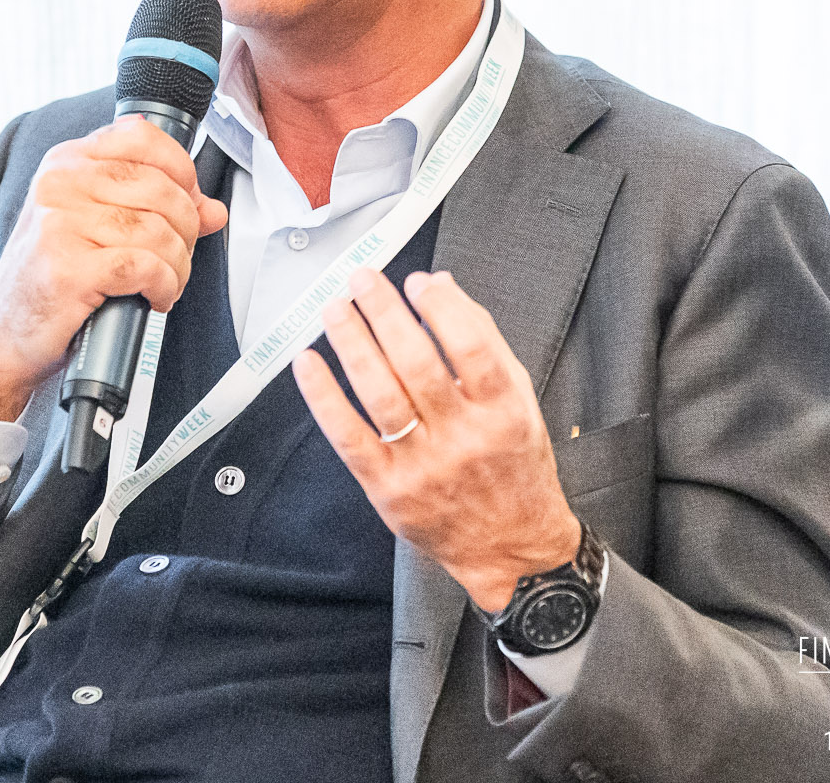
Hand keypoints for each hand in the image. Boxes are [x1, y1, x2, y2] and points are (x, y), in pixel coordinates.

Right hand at [0, 115, 228, 419]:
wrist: (2, 335)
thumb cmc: (49, 280)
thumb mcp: (96, 228)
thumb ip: (154, 208)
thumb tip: (212, 209)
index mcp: (66, 163)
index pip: (143, 138)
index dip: (182, 171)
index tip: (190, 202)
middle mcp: (60, 185)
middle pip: (161, 189)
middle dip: (186, 230)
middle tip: (177, 257)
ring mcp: (60, 225)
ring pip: (158, 231)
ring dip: (178, 265)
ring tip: (166, 282)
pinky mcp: (69, 269)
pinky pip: (146, 267)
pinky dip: (164, 286)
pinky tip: (154, 297)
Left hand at [292, 267, 580, 612]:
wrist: (512, 548)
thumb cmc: (515, 468)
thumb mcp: (519, 402)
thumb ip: (484, 340)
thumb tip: (441, 286)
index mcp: (503, 412)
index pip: (471, 347)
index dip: (441, 308)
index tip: (416, 281)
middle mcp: (464, 438)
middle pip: (418, 363)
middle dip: (385, 313)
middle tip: (362, 281)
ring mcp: (424, 466)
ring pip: (381, 393)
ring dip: (352, 344)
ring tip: (336, 310)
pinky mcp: (389, 489)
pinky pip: (349, 436)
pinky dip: (324, 398)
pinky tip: (309, 364)